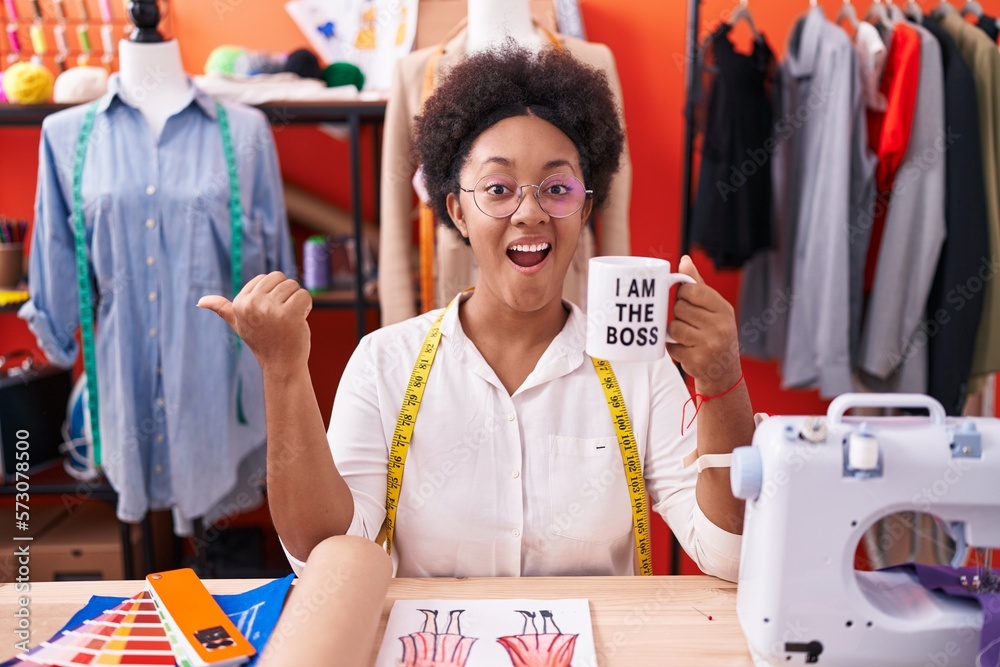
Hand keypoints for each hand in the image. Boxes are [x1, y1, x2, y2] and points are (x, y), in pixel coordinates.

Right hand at [197, 272, 311, 374]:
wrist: (281, 364)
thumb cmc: (263, 341)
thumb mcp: (238, 324)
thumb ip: (222, 309)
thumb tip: (200, 301)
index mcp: (240, 303)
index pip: (267, 277)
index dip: (274, 294)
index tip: (269, 314)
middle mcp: (252, 304)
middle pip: (281, 278)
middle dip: (286, 295)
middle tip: (281, 317)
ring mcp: (270, 309)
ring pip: (294, 286)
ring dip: (297, 302)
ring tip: (289, 320)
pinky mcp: (289, 314)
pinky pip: (304, 295)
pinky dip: (306, 307)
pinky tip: (299, 321)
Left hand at [666, 256, 742, 393]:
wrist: (724, 372)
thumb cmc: (716, 334)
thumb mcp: (714, 309)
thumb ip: (698, 285)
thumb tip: (684, 260)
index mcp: (724, 309)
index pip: (693, 290)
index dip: (683, 294)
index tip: (686, 300)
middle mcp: (720, 327)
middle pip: (680, 308)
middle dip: (679, 314)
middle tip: (689, 322)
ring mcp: (709, 345)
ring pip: (674, 327)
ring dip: (675, 331)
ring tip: (687, 335)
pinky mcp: (696, 361)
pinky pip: (671, 346)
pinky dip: (674, 347)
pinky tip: (687, 349)